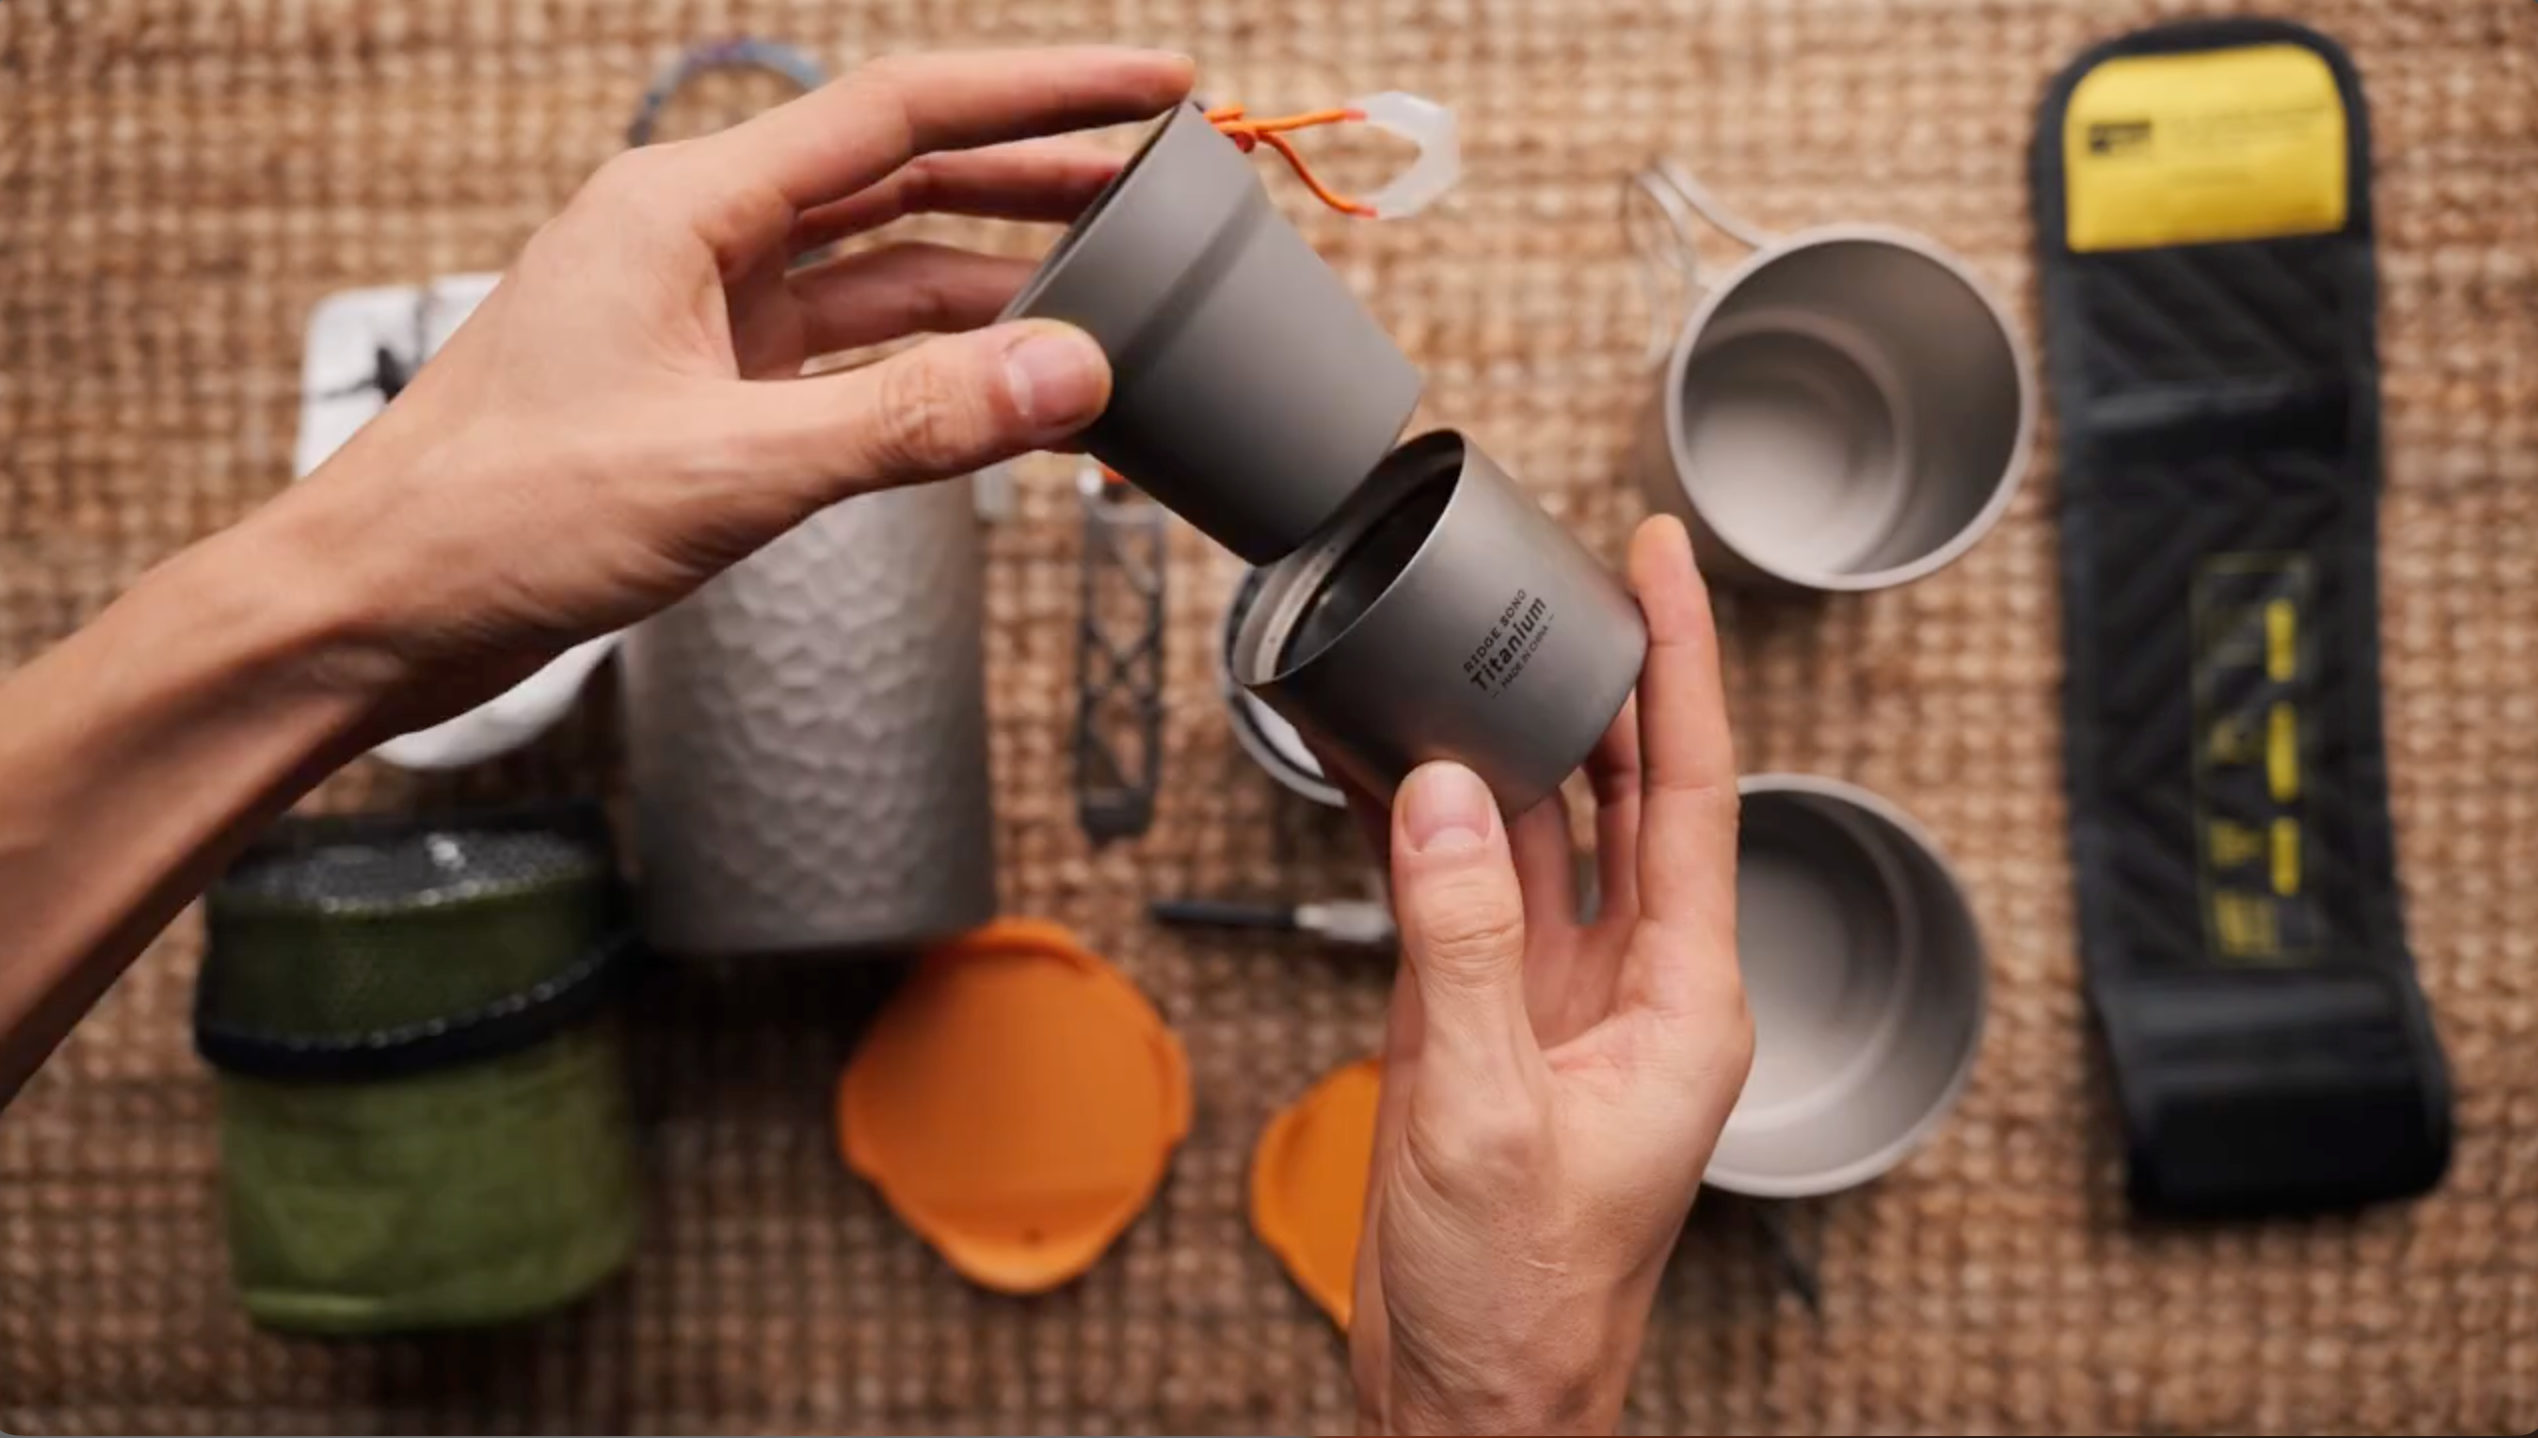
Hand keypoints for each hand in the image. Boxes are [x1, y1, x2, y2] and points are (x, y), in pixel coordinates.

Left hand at [249, 46, 1192, 727]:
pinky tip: (996, 377)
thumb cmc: (500, 519)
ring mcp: (699, 314)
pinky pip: (844, 351)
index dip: (1039, 95)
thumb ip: (910, 421)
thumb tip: (1068, 376)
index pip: (900, 114)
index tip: (1148, 93)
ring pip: (879, 267)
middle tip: (1156, 179)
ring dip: (989, 273)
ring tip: (1103, 281)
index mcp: (686, 206)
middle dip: (1033, 174)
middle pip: (901, 177)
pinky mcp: (701, 389)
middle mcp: (696, 238)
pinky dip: (927, 362)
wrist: (381, 606)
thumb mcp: (729, 469)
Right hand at [1344, 516, 1752, 1434]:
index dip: (1682, 665)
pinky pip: (1460, 895)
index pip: (1692, 791)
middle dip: (1602, 680)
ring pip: (1537, 834)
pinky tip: (1390, 766)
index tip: (1666, 564)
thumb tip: (1438, 798)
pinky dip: (1424, 827)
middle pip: (1623, 792)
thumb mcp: (1491, 1115)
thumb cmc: (1523, 1299)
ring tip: (1472, 644)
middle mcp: (1632, 987)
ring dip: (1504, 745)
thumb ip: (1466, 949)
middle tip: (1572, 573)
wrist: (1469, 1400)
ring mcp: (1554, 1001)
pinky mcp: (1483, 1026)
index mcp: (1683, 1002)